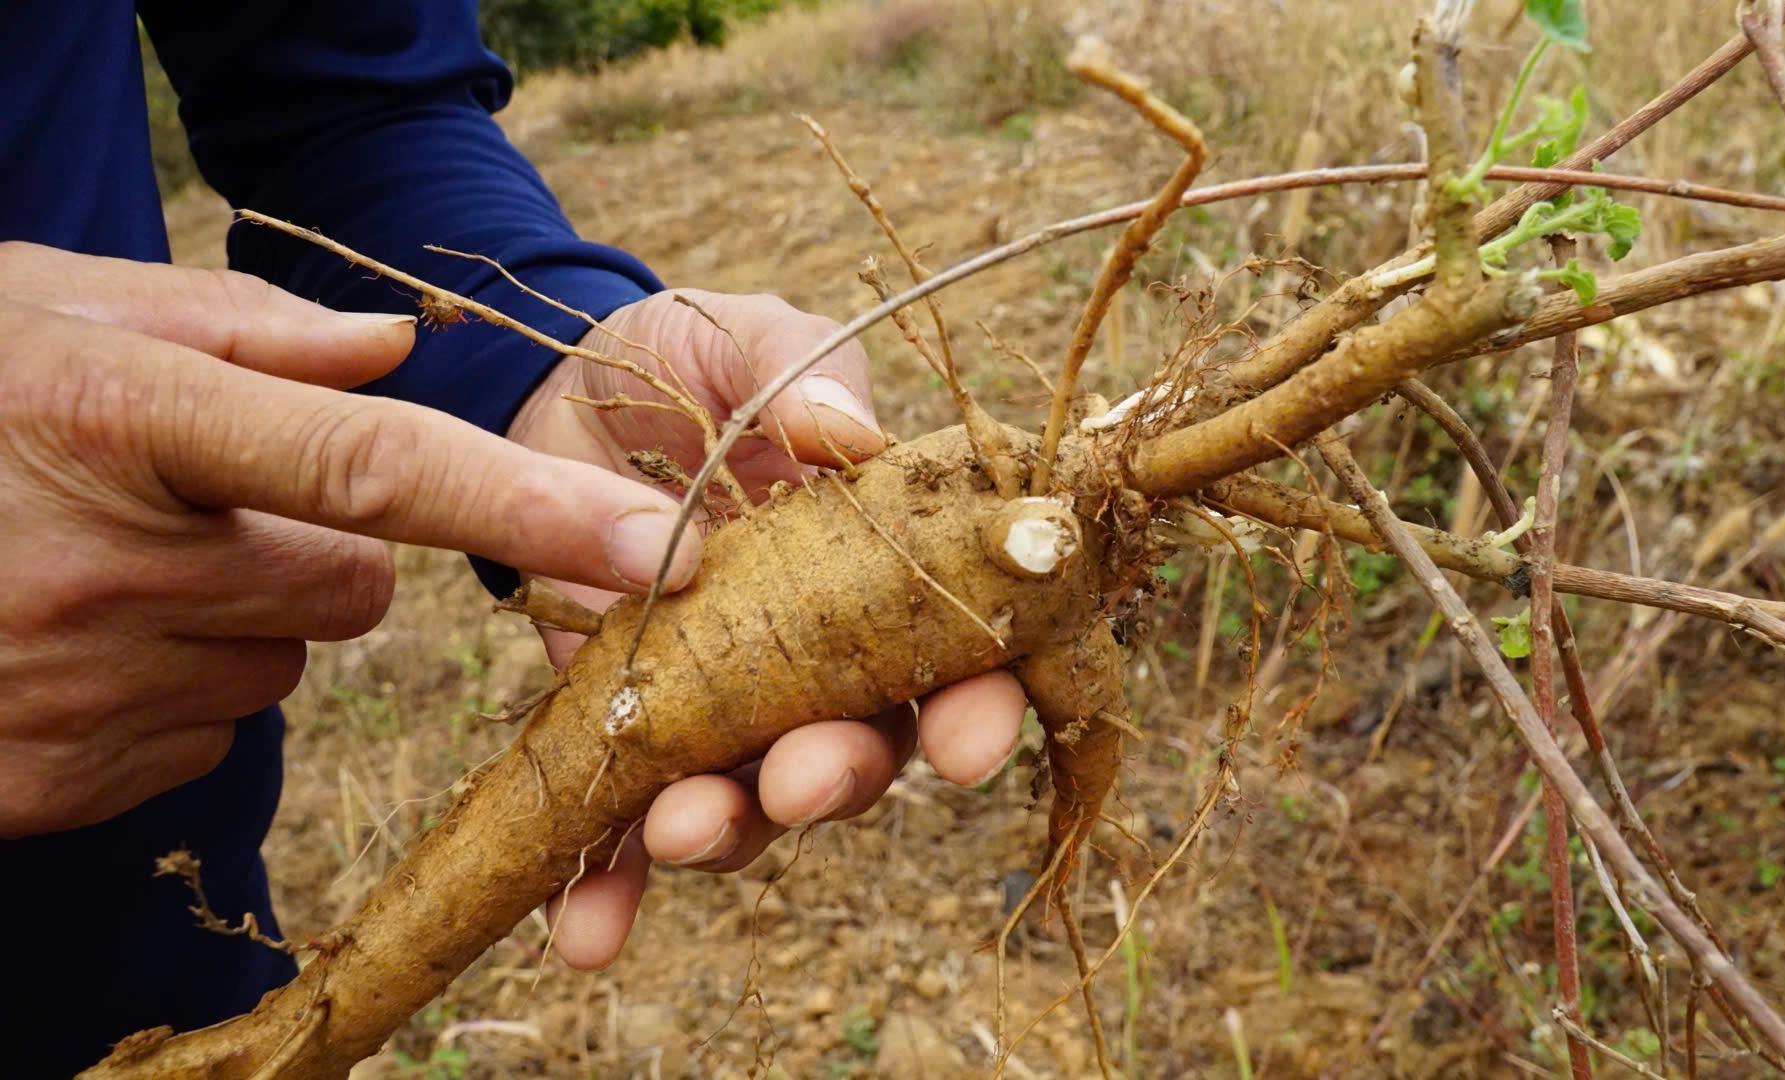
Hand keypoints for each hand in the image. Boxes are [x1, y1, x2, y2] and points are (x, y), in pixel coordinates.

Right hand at [0, 245, 704, 836]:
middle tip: (203, 503)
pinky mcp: (53, 780)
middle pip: (350, 587)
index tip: (666, 549)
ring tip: (107, 564)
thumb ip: (233, 328)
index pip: (375, 471)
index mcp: (123, 425)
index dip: (532, 513)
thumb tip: (392, 350)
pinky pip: (202, 739)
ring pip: (278, 665)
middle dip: (317, 548)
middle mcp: (110, 569)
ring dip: (235, 619)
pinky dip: (171, 690)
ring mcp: (77, 690)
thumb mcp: (54, 314)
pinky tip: (76, 637)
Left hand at [509, 290, 1027, 969]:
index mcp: (885, 574)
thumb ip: (804, 372)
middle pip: (863, 749)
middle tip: (805, 777)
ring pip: (755, 800)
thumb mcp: (749, 340)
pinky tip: (580, 932)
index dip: (978, 708)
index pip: (958, 658)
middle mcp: (824, 661)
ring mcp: (728, 705)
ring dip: (730, 831)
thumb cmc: (694, 362)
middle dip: (843, 777)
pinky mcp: (633, 728)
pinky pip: (628, 823)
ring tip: (680, 828)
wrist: (566, 388)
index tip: (971, 741)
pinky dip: (610, 883)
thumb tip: (842, 431)